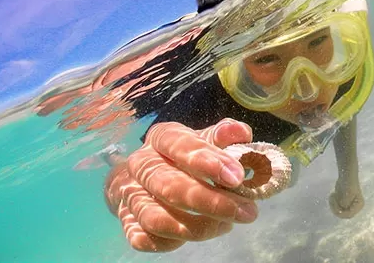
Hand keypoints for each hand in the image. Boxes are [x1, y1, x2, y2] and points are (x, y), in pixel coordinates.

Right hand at [106, 119, 257, 251]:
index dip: (205, 160)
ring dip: (196, 227)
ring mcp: (130, 194)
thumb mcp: (208, 139)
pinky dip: (175, 241)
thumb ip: (226, 135)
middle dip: (210, 201)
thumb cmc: (190, 155)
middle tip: (245, 211)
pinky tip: (204, 231)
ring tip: (228, 224)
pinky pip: (145, 239)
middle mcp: (140, 164)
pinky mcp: (128, 222)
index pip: (177, 144)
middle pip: (168, 185)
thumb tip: (240, 133)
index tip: (236, 177)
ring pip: (156, 217)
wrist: (154, 172)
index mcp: (161, 137)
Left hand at [328, 178, 363, 218]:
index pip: (349, 214)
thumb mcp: (348, 193)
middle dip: (336, 209)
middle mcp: (354, 208)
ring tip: (332, 196)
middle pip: (344, 214)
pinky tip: (332, 195)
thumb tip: (342, 207)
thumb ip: (345, 202)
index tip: (335, 206)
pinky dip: (332, 203)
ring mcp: (348, 205)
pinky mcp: (342, 203)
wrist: (346, 176)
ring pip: (339, 211)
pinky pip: (336, 207)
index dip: (341, 213)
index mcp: (358, 206)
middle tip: (332, 200)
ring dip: (333, 205)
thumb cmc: (349, 184)